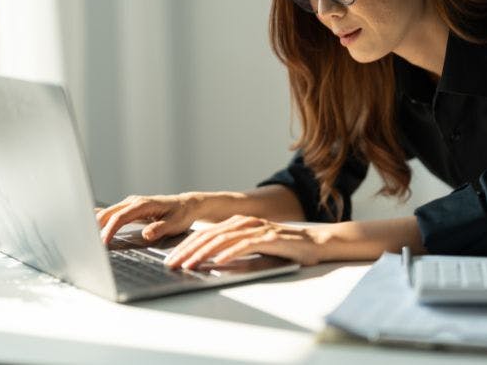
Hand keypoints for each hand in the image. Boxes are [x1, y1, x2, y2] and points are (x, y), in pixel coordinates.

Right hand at [96, 193, 203, 244]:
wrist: (186, 205)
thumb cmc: (181, 214)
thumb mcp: (175, 223)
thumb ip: (160, 228)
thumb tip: (146, 234)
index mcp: (143, 204)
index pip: (120, 217)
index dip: (109, 230)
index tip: (103, 243)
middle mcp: (134, 201)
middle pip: (109, 214)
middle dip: (97, 228)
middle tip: (89, 244)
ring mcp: (130, 204)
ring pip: (108, 213)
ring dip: (97, 225)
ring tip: (87, 239)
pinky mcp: (129, 208)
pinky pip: (112, 213)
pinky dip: (102, 220)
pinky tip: (90, 224)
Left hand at [163, 214, 322, 269]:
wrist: (316, 243)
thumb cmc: (285, 249)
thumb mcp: (254, 250)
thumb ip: (233, 253)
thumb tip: (208, 265)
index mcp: (238, 223)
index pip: (205, 234)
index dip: (186, 246)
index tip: (171, 260)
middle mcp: (245, 222)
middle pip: (209, 235)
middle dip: (187, 250)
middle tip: (171, 264)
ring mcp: (257, 228)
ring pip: (223, 239)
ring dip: (203, 253)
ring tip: (189, 265)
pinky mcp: (270, 238)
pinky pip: (246, 245)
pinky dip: (230, 253)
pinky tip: (218, 262)